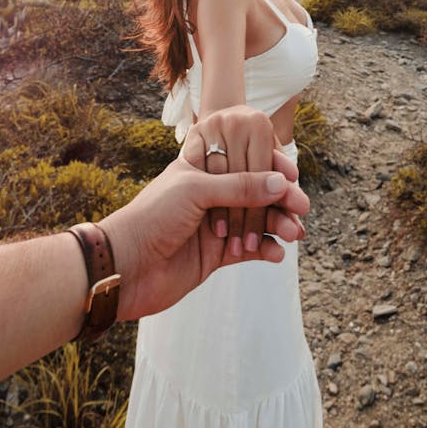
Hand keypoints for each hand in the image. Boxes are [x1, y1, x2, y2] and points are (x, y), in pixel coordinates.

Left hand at [100, 108, 308, 318]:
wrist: (124, 267)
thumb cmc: (153, 216)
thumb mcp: (197, 191)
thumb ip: (240, 187)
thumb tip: (281, 182)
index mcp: (202, 168)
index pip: (244, 160)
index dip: (270, 166)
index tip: (294, 174)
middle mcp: (211, 194)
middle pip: (256, 192)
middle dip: (281, 200)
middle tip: (302, 208)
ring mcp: (216, 224)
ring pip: (257, 220)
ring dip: (277, 225)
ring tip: (294, 234)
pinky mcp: (217, 254)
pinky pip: (250, 248)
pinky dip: (266, 249)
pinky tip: (277, 253)